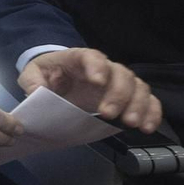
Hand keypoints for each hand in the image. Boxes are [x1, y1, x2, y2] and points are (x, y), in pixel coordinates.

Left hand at [19, 48, 160, 133]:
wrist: (60, 77)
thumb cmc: (48, 73)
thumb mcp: (32, 73)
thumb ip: (31, 81)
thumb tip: (36, 92)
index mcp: (80, 58)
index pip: (92, 57)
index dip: (97, 67)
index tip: (97, 82)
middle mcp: (105, 68)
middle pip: (121, 74)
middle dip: (118, 94)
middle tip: (109, 114)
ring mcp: (119, 82)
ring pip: (138, 87)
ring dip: (138, 105)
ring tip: (130, 123)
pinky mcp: (128, 97)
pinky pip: (148, 101)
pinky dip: (152, 113)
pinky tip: (147, 127)